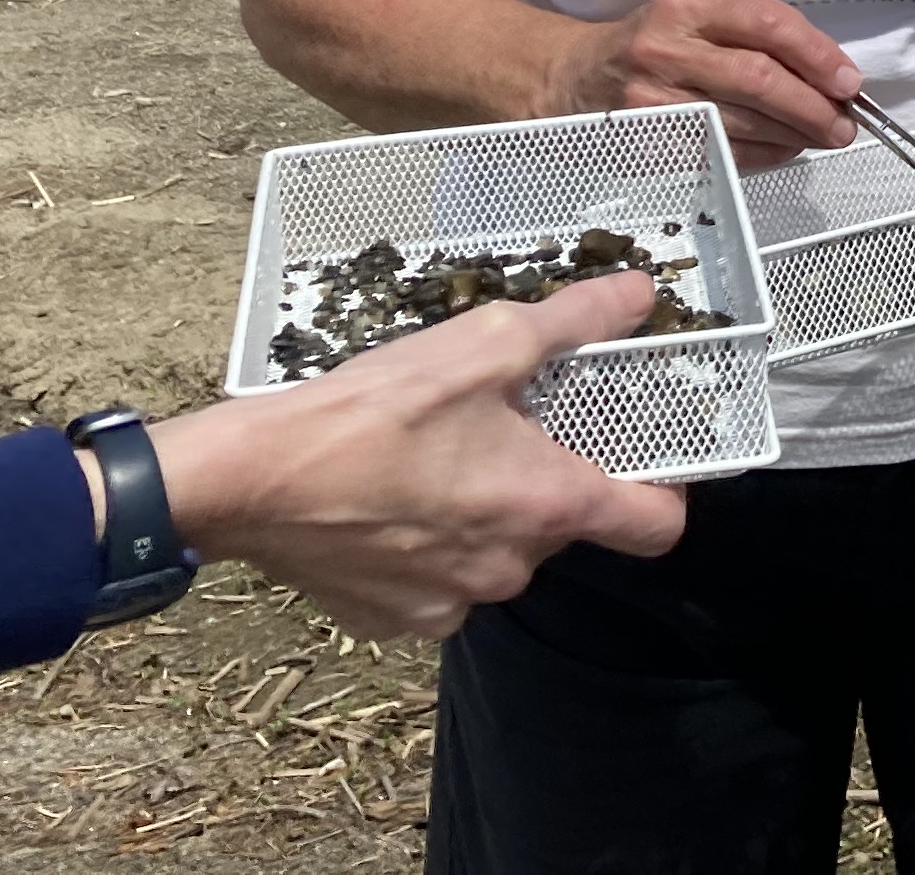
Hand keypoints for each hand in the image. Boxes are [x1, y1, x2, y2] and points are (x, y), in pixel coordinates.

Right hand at [151, 272, 686, 639]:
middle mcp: (510, 570)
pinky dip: (429, 543)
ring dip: (484, 508)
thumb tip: (639, 294)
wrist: (250, 482)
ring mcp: (451, 603)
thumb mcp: (485, 342)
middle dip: (545, 475)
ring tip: (439, 455)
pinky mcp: (396, 619)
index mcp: (547, 507)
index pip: (656, 526)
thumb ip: (574, 319)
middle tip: (507, 423)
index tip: (644, 451)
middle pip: (564, 525)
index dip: (664, 487)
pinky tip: (393, 499)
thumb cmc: (372, 412)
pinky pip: (440, 580)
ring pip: (498, 551)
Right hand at [537, 0, 865, 166]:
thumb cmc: (647, 45)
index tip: (849, 81)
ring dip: (794, 136)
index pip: (767, 24)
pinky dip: (760, 156)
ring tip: (822, 138)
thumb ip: (749, 33)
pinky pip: (718, 155)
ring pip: (742, 124)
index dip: (817, 53)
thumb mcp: (688, 16)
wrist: (566, 80)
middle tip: (845, 124)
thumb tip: (827, 73)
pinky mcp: (646, 145)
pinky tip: (782, 151)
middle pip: (759, 79)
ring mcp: (651, 102)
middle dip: (813, 106)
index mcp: (684, 9)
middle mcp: (665, 51)